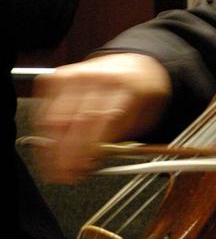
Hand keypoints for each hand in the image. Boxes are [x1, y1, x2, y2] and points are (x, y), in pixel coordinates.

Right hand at [33, 53, 172, 182]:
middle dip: (66, 154)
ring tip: (54, 168)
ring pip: (56, 116)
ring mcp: (77, 74)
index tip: (81, 170)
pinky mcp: (60, 76)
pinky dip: (44, 130)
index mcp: (128, 87)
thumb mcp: (149, 115)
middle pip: (76, 121)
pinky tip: (49, 145)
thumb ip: (127, 137)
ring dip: (52, 147)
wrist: (137, 62)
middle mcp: (100, 78)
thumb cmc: (142, 91)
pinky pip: (45, 107)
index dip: (86, 150)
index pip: (100, 122)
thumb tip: (98, 158)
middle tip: (64, 176)